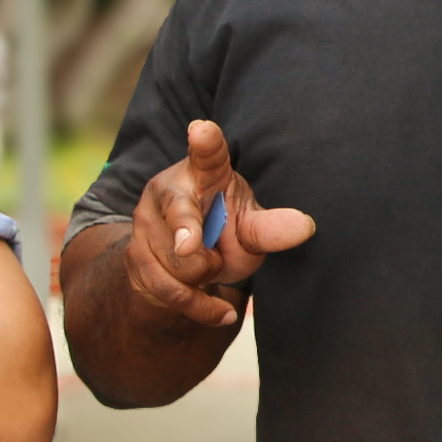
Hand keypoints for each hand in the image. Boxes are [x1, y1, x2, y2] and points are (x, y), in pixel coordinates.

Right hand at [126, 119, 317, 329]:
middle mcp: (166, 190)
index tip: (203, 130)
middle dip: (204, 248)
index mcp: (202, 172)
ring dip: (204, 276)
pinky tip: (222, 311)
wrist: (185, 263)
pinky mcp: (135, 258)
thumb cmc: (224, 229)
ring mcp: (145, 224)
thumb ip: (272, 228)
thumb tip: (306, 227)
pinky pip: (171, 292)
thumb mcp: (250, 226)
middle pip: (187, 227)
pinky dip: (201, 306)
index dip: (206, 143)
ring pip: (181, 264)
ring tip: (210, 265)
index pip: (207, 155)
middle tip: (211, 248)